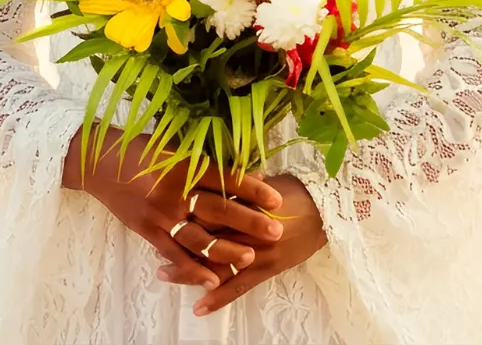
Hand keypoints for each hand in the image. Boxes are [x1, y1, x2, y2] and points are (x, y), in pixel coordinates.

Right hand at [62, 127, 283, 287]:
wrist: (97, 161)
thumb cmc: (139, 148)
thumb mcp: (174, 146)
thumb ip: (206, 161)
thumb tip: (247, 172)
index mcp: (184, 165)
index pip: (226, 179)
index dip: (253, 190)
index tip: (277, 200)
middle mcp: (174, 191)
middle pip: (218, 210)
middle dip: (249, 222)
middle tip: (276, 231)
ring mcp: (160, 214)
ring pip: (199, 237)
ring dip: (226, 250)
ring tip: (250, 257)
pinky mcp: (147, 230)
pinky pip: (174, 253)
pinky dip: (194, 268)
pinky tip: (212, 279)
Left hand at [157, 172, 327, 315]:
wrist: (329, 211)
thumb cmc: (297, 192)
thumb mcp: (266, 181)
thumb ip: (240, 183)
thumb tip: (219, 173)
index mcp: (243, 204)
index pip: (206, 210)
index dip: (182, 215)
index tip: (161, 217)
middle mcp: (245, 229)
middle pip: (204, 239)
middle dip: (177, 245)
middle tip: (153, 249)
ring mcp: (255, 252)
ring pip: (215, 265)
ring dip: (188, 272)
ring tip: (163, 275)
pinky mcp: (266, 269)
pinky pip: (238, 287)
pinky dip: (218, 298)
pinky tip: (199, 307)